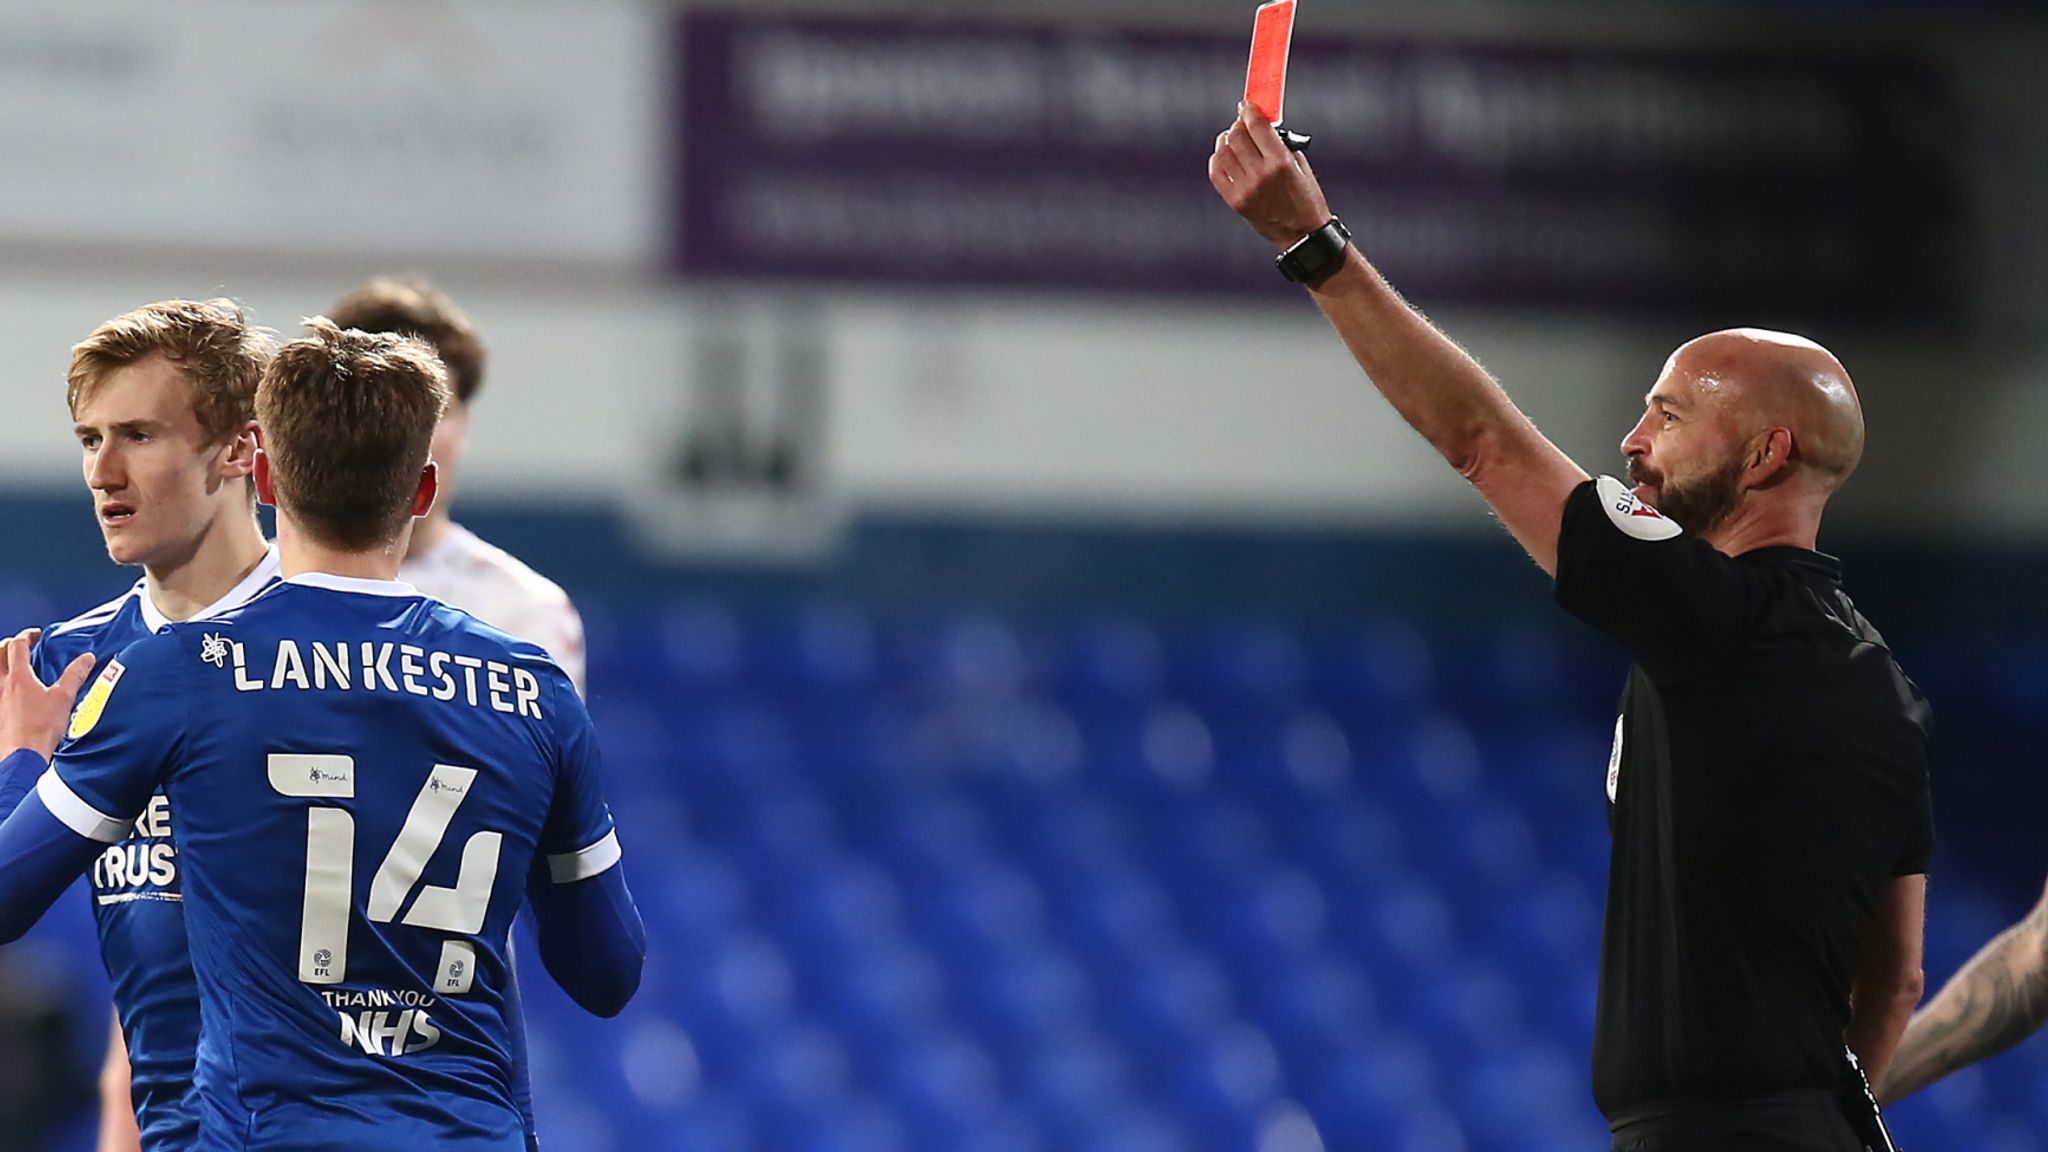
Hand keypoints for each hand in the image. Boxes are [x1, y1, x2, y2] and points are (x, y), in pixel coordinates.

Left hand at [0, 630, 94, 760]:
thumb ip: (75, 675)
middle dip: (8, 645)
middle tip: (19, 646)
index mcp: (19, 677)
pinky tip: (7, 692)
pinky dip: (0, 684)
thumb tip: (86, 659)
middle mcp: (1, 685)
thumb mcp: (64, 698)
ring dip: (0, 664)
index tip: (35, 636)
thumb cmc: (39, 729)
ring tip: (9, 665)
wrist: (21, 755)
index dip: (27, 636)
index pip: (18, 646)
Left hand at [1208, 102, 1334, 249]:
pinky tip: (1225, 155)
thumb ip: (1280, 143)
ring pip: (1223, 151)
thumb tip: (1260, 123)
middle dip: (1239, 124)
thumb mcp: (1300, 165)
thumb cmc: (1306, 199)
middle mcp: (1260, 174)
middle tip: (1242, 122)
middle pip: (1237, 135)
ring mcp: (1245, 189)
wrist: (1302, 235)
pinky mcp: (1235, 201)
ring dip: (1226, 139)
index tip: (1247, 105)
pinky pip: (1216, 172)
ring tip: (1233, 138)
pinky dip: (1217, 158)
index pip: (1257, 125)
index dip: (1249, 110)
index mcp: (1280, 162)